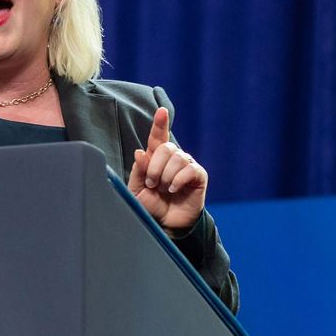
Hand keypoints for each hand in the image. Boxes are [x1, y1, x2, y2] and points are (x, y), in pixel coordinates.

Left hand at [127, 107, 207, 236]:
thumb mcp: (137, 189)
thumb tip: (140, 152)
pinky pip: (190, 169)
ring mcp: (187, 165)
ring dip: (167, 176)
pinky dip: (178, 180)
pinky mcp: (198, 176)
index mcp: (156, 158)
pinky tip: (174, 189)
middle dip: (155, 167)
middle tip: (153, 184)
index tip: (161, 111)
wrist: (165, 224)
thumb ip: (139, 170)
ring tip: (165, 190)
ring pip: (177, 158)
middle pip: (166, 148)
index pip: (158, 137)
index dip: (160, 123)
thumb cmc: (150, 205)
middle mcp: (173, 158)